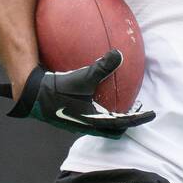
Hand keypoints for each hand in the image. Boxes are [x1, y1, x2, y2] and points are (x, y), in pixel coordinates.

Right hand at [0, 50, 154, 137]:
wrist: (31, 95)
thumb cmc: (56, 88)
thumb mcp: (81, 77)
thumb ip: (101, 67)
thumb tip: (119, 54)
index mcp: (93, 121)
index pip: (122, 123)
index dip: (138, 119)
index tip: (152, 113)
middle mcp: (87, 125)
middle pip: (113, 128)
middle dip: (127, 121)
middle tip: (137, 110)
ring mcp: (78, 122)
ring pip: (102, 123)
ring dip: (113, 115)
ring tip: (122, 102)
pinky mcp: (70, 115)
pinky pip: (91, 112)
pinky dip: (99, 105)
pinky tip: (96, 88)